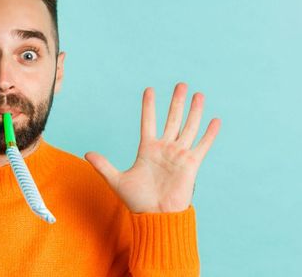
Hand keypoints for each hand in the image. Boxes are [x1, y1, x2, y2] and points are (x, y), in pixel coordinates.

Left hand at [85, 82, 220, 212]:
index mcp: (147, 149)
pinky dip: (209, 134)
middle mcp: (165, 149)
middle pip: (172, 119)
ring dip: (194, 112)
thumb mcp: (117, 181)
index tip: (149, 90)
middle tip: (180, 84)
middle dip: (176, 102)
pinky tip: (215, 120)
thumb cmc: (137, 201)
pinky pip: (202, 146)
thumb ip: (103, 166)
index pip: (148, 122)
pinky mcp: (191, 164)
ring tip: (198, 95)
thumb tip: (86, 154)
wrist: (156, 216)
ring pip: (188, 128)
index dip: (149, 106)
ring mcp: (179, 155)